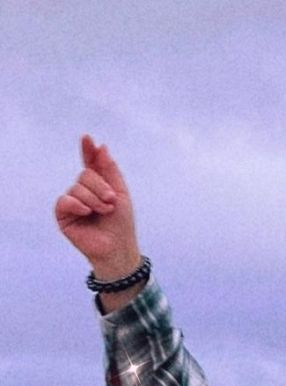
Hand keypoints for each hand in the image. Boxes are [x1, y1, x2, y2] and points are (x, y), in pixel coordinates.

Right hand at [55, 136, 140, 279]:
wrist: (117, 247)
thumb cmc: (121, 223)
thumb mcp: (120, 193)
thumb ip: (110, 170)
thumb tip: (102, 147)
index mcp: (98, 185)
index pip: (91, 164)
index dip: (88, 151)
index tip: (87, 138)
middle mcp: (83, 191)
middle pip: (85, 174)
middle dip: (101, 186)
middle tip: (112, 201)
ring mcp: (72, 202)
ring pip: (77, 187)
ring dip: (94, 199)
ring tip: (104, 211)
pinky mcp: (63, 215)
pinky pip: (65, 200)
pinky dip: (78, 204)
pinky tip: (87, 212)